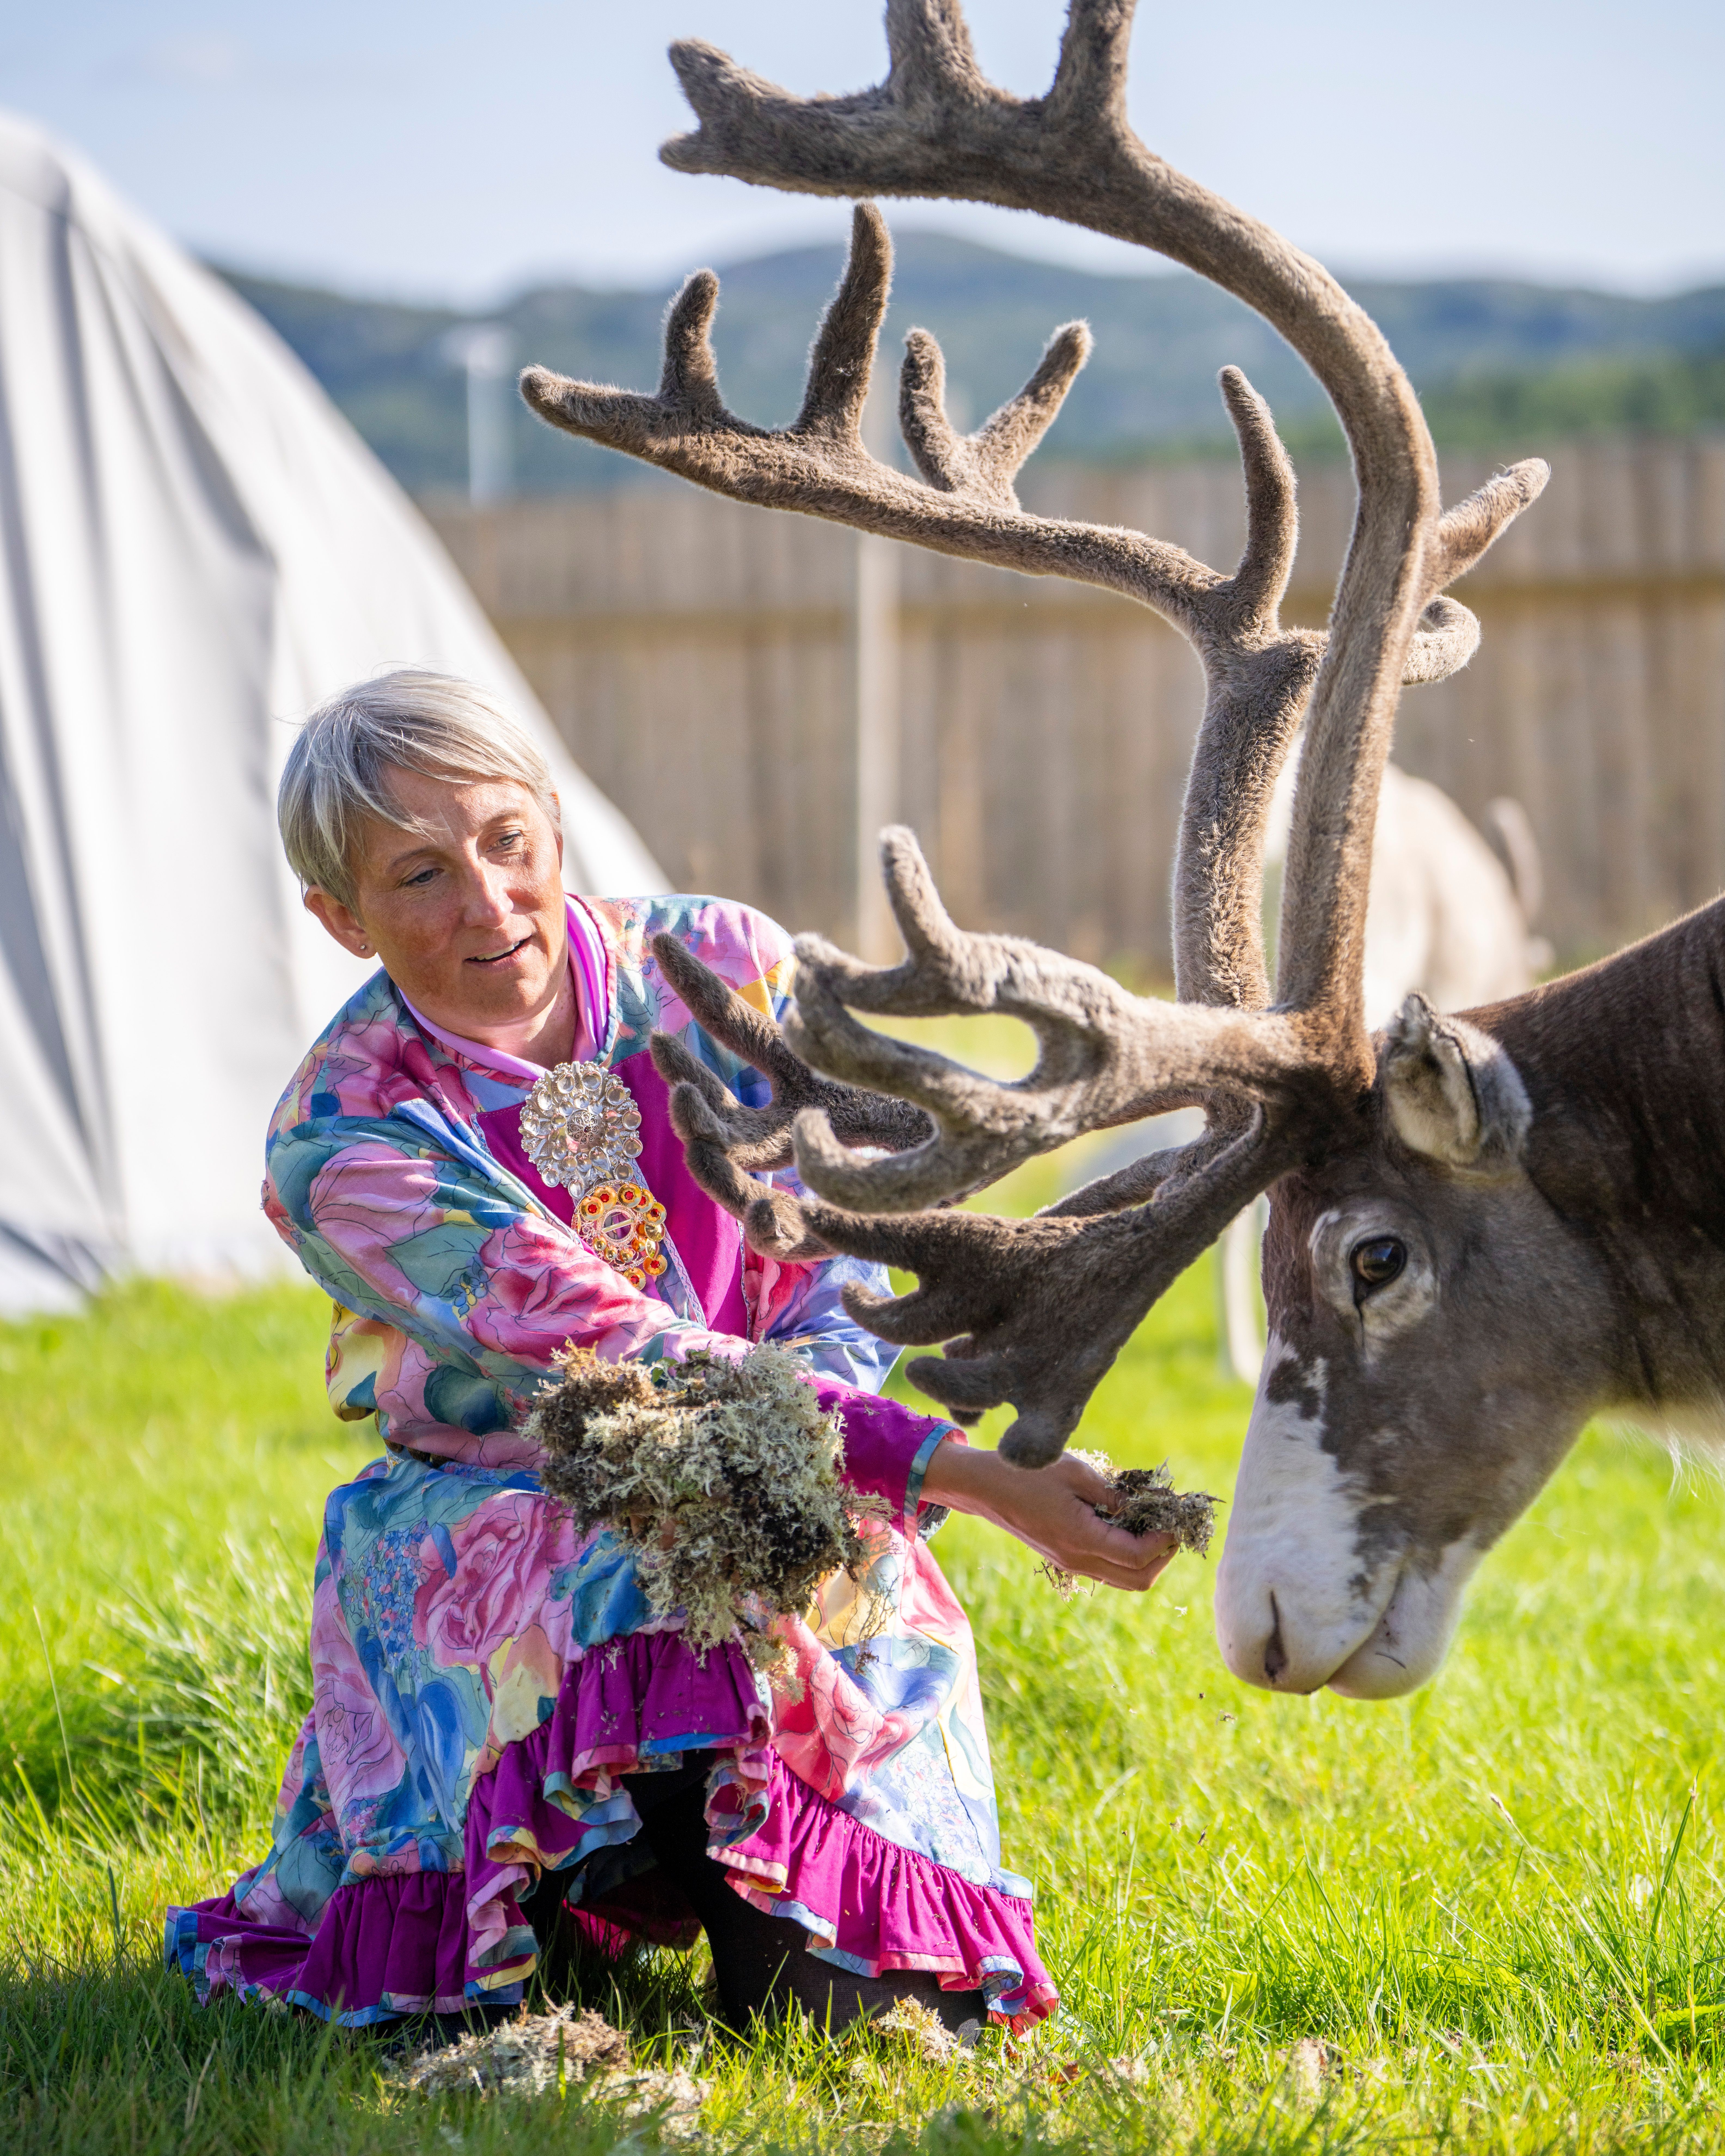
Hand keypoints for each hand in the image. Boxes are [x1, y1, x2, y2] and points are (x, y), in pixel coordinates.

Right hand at [921, 1439, 1177, 1591]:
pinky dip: (1127, 1555)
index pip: (1139, 1556)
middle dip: (1163, 1555)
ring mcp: (1072, 1563)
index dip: (1165, 1538)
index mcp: (1082, 1540)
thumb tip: (1145, 1507)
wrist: (986, 1488)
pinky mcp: (1067, 1558)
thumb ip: (1114, 1494)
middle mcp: (1079, 1560)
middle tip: (1171, 1525)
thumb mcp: (1076, 1473)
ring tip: (1155, 1525)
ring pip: (1125, 1579)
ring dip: (1147, 1558)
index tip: (1174, 1513)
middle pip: (1139, 1579)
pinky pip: (1108, 1569)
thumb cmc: (1029, 1473)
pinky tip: (1128, 1526)